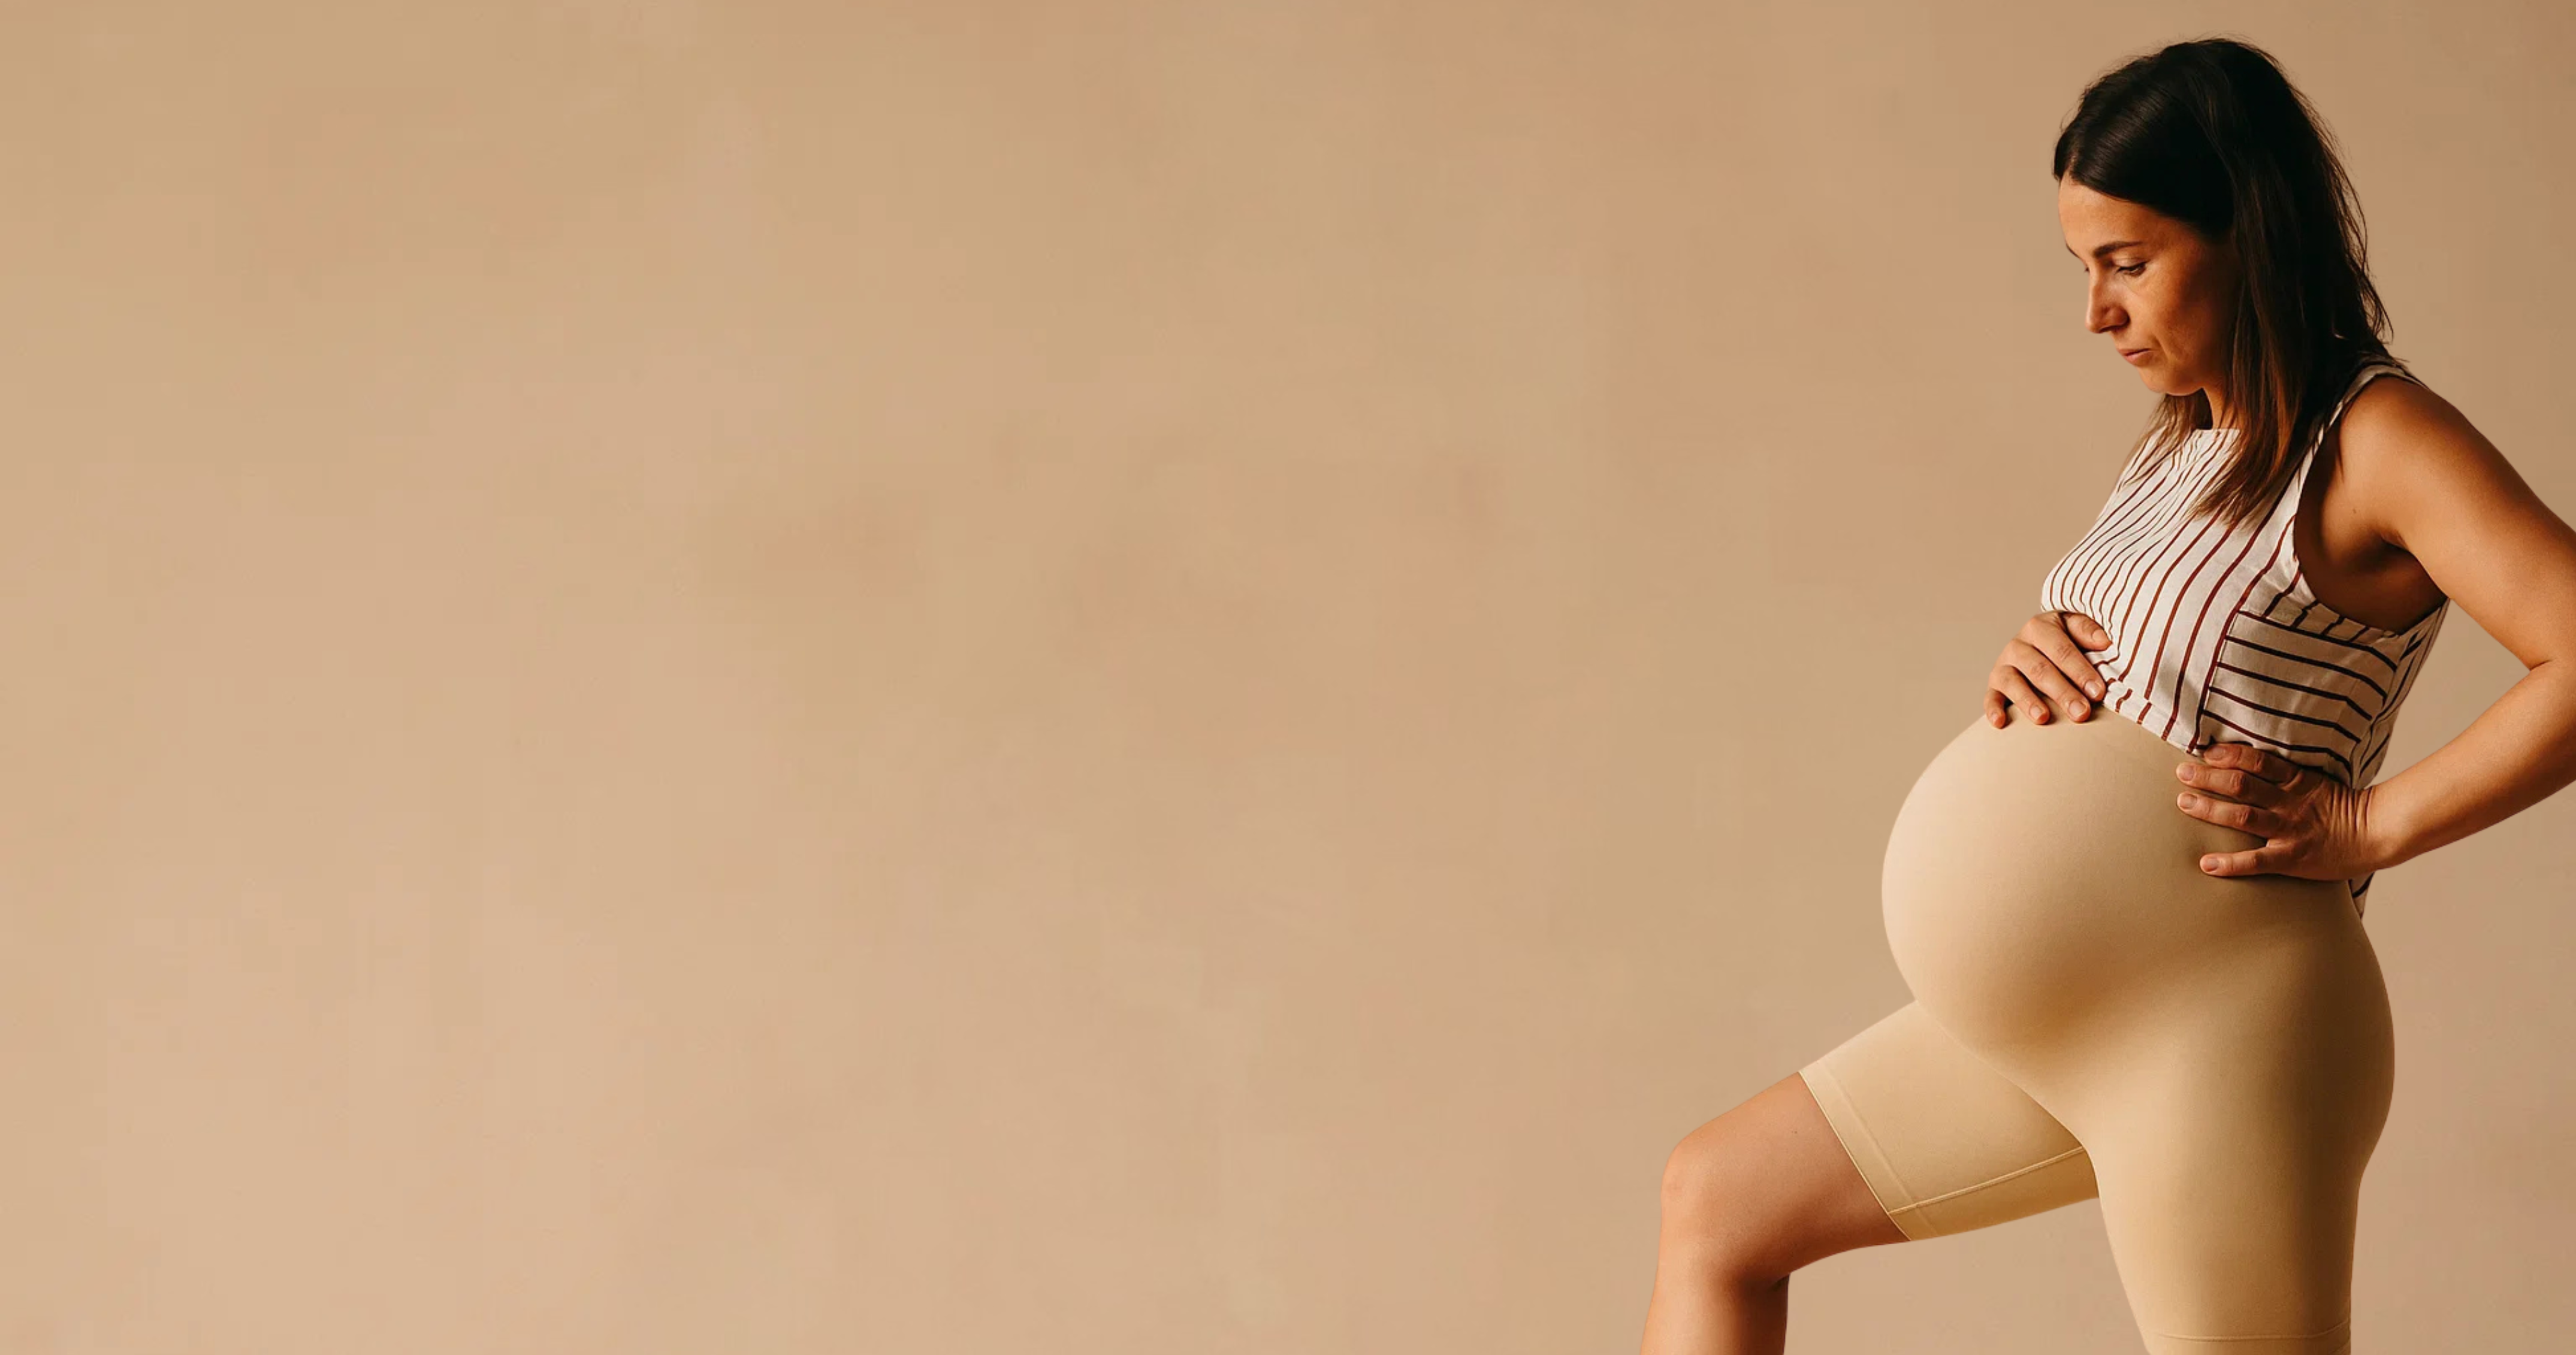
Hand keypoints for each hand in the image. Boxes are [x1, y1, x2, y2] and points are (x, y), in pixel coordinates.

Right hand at [1986, 610, 2114, 727]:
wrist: (2037, 643)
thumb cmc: (2064, 639)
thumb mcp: (2074, 627)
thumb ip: (2087, 631)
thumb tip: (2105, 641)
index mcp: (2039, 627)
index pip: (2062, 650)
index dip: (2080, 671)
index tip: (2098, 692)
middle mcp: (2017, 645)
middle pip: (2040, 669)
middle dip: (2062, 692)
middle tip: (2081, 713)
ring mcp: (2003, 665)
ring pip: (2013, 683)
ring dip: (2028, 701)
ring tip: (2043, 718)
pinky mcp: (1993, 684)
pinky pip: (1990, 697)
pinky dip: (1993, 709)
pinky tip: (2000, 722)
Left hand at [2174, 742, 2388, 879]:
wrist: (2377, 834)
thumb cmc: (2342, 808)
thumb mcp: (2315, 781)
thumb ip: (2284, 774)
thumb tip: (2246, 763)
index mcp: (2296, 780)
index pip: (2257, 761)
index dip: (2229, 754)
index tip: (2205, 752)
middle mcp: (2289, 803)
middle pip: (2242, 785)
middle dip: (2209, 777)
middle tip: (2182, 772)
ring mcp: (2290, 830)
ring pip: (2243, 816)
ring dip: (2210, 809)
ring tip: (2184, 803)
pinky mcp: (2292, 857)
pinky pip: (2256, 861)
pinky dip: (2230, 863)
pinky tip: (2206, 864)